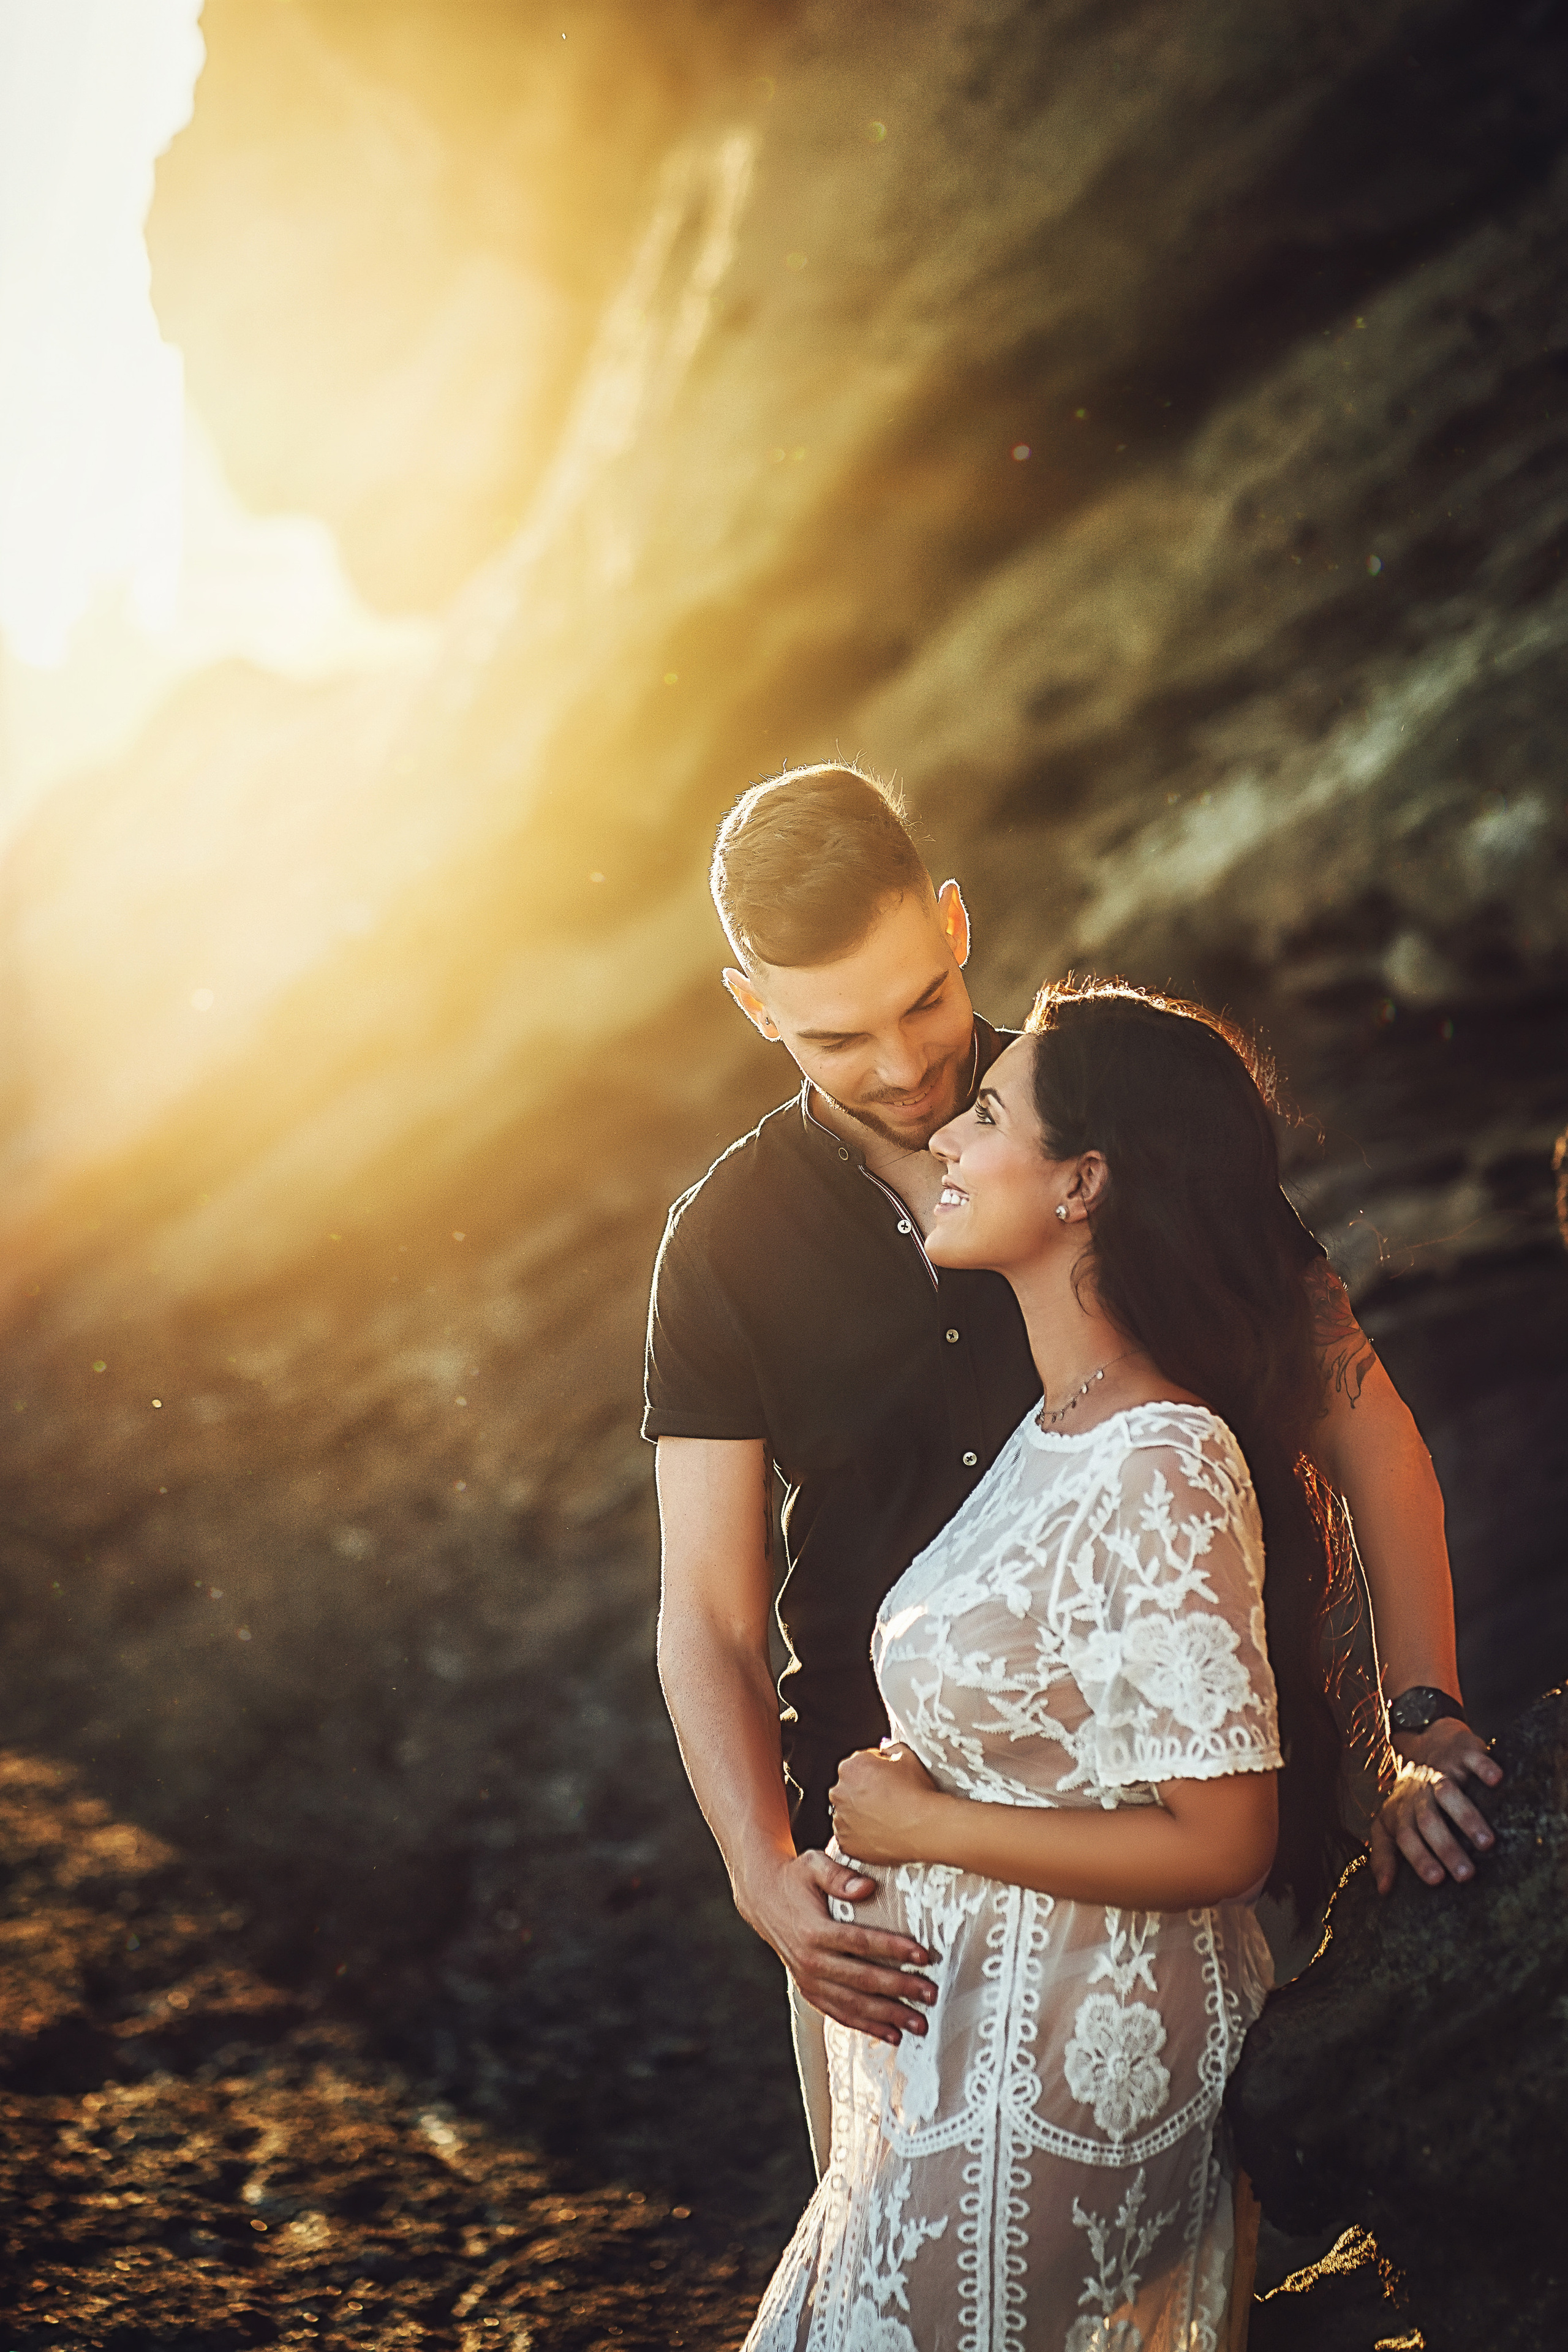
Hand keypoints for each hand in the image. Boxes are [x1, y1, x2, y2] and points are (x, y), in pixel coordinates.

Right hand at [736, 1846, 936, 2047]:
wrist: (764, 1900)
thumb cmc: (795, 1880)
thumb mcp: (813, 1865)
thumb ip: (838, 1875)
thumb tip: (866, 1886)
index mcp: (813, 1930)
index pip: (859, 1942)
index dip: (892, 1949)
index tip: (921, 1955)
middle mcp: (810, 1960)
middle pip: (862, 1979)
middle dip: (899, 1988)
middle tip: (930, 1993)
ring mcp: (809, 1980)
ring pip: (853, 2004)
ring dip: (888, 2016)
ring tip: (918, 2023)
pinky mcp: (810, 1991)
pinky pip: (840, 2014)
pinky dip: (866, 2027)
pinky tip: (890, 2034)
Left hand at [829, 1741, 942, 1867]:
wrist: (926, 1828)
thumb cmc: (917, 1793)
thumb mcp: (908, 1758)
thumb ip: (890, 1748)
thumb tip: (884, 1748)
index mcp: (851, 1767)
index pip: (859, 1767)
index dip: (876, 1774)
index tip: (889, 1783)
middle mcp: (839, 1792)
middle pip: (849, 1790)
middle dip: (864, 1794)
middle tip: (888, 1802)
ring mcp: (840, 1820)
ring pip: (848, 1814)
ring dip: (860, 1815)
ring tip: (886, 1820)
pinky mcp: (845, 1843)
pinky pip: (850, 1837)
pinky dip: (861, 1836)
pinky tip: (881, 1834)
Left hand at [1369, 1716, 1502, 1893]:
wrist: (1426, 1740)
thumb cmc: (1411, 1795)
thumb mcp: (1389, 1822)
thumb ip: (1384, 1855)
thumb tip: (1382, 1891)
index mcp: (1403, 1811)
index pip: (1406, 1836)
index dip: (1419, 1857)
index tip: (1437, 1880)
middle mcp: (1420, 1792)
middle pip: (1428, 1820)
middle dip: (1445, 1848)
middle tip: (1466, 1875)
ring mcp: (1441, 1771)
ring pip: (1448, 1792)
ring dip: (1466, 1817)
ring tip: (1486, 1843)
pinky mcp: (1462, 1752)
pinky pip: (1472, 1759)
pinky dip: (1484, 1768)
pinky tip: (1496, 1781)